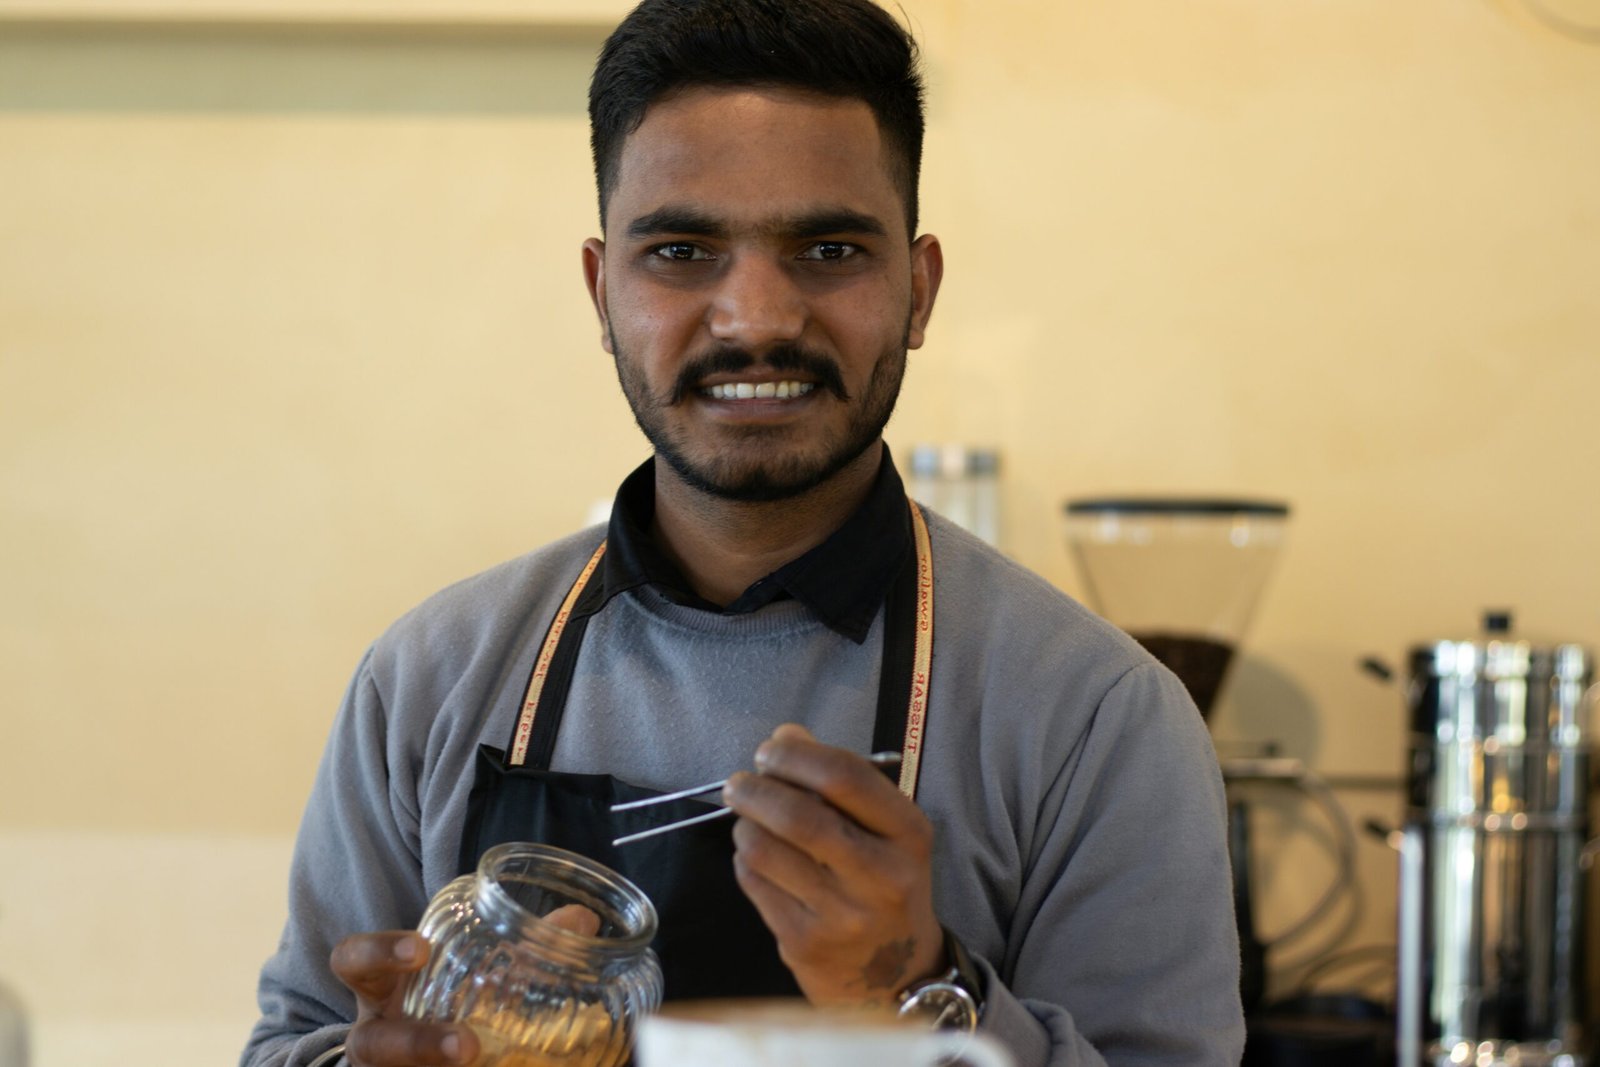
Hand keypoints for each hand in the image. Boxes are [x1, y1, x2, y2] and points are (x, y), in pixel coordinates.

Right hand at [331, 907, 600, 1065]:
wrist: (421, 1054)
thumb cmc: (442, 1001)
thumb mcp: (462, 970)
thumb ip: (517, 943)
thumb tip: (580, 922)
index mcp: (381, 989)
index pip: (353, 961)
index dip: (378, 952)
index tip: (420, 950)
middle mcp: (374, 1035)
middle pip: (371, 1042)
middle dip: (416, 1044)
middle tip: (466, 1046)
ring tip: (475, 1066)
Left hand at [722, 724, 945, 1008]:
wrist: (896, 974)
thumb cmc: (886, 884)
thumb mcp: (886, 830)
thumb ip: (839, 782)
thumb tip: (785, 735)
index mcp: (907, 835)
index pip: (846, 778)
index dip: (797, 755)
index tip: (771, 749)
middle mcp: (879, 875)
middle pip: (799, 816)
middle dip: (756, 789)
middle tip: (739, 783)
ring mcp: (841, 914)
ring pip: (764, 850)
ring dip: (745, 825)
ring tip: (749, 821)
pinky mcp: (804, 943)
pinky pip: (754, 883)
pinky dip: (745, 861)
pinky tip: (759, 858)